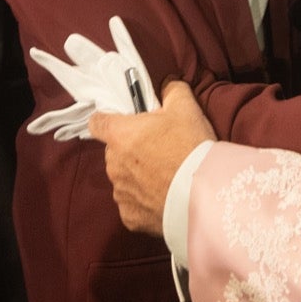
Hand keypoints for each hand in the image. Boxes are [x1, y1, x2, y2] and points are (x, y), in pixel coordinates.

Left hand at [91, 81, 216, 235]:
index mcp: (120, 135)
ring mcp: (120, 193)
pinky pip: (132, 205)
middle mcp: (113, 164)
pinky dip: (143, 201)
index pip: (97, 123)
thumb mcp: (186, 107)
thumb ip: (172, 90)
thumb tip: (167, 84)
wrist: (203, 195)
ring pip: (123, 179)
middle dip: (131, 150)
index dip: (108, 120)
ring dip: (137, 176)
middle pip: (115, 152)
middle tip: (158, 150)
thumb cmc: (190, 146)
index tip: (122, 122)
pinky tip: (164, 197)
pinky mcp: (130, 217)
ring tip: (165, 177)